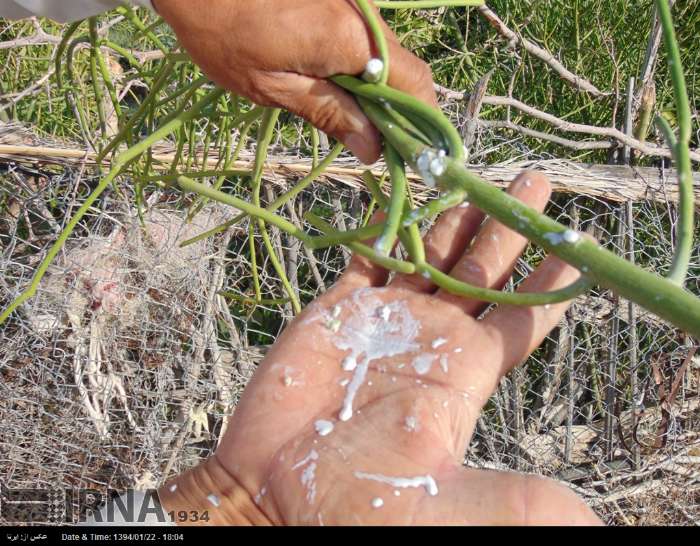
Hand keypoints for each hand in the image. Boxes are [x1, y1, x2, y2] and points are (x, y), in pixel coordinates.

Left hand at [152, 0, 436, 163]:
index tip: (408, 154)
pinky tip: (337, 89)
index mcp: (351, 41)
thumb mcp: (273, 87)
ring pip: (387, 56)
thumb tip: (372, 148)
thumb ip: (329, 114)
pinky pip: (365, 41)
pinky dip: (361, 70)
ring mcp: (354, 4)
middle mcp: (364, 17)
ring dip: (379, 92)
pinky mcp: (340, 1)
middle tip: (375, 144)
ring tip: (353, 121)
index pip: (415, 84)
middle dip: (399, 112)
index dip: (419, 122)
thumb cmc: (223, 33)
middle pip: (406, 70)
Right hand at [160, 172, 602, 524]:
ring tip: (478, 177)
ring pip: (428, 253)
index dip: (549, 280)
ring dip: (453, 217)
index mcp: (465, 374)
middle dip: (508, 228)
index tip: (578, 244)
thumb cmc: (364, 509)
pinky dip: (385, 226)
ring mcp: (384, 319)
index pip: (519, 317)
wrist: (276, 498)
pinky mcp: (338, 308)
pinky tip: (405, 197)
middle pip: (481, 270)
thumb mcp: (461, 514)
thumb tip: (593, 519)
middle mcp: (431, 338)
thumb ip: (528, 505)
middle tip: (533, 184)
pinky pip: (368, 255)